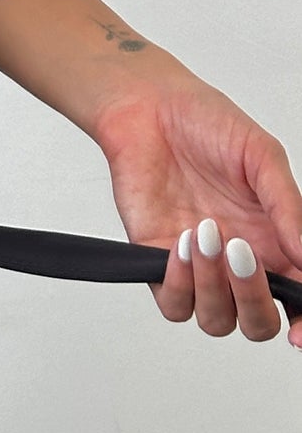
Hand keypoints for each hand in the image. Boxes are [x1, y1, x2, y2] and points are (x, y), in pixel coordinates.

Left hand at [93, 74, 301, 348]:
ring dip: (214, 288)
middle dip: (254, 301)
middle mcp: (237, 263)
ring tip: (204, 233)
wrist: (146, 104)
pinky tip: (180, 242)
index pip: (296, 299)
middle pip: (258, 322)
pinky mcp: (157, 260)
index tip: (301, 328)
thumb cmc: (206, 123)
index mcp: (273, 243)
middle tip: (242, 254)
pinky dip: (179, 284)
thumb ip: (288, 208)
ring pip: (216, 320)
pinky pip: (173, 303)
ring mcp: (198, 266)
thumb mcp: (261, 156)